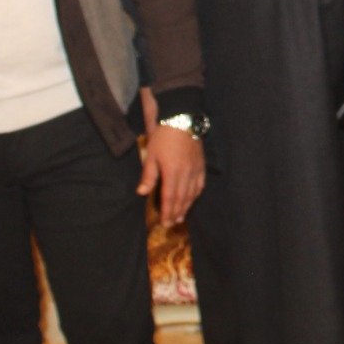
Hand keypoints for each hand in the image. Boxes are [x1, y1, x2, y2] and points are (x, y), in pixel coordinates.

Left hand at [137, 88, 205, 225]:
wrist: (182, 119)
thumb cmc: (163, 136)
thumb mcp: (151, 155)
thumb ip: (148, 175)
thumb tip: (142, 193)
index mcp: (172, 172)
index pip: (169, 197)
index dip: (167, 211)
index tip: (165, 222)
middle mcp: (186, 173)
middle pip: (182, 198)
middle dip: (177, 212)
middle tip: (172, 223)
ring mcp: (195, 169)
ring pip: (192, 193)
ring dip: (187, 206)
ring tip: (181, 216)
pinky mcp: (201, 164)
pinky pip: (200, 183)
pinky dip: (196, 194)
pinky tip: (192, 199)